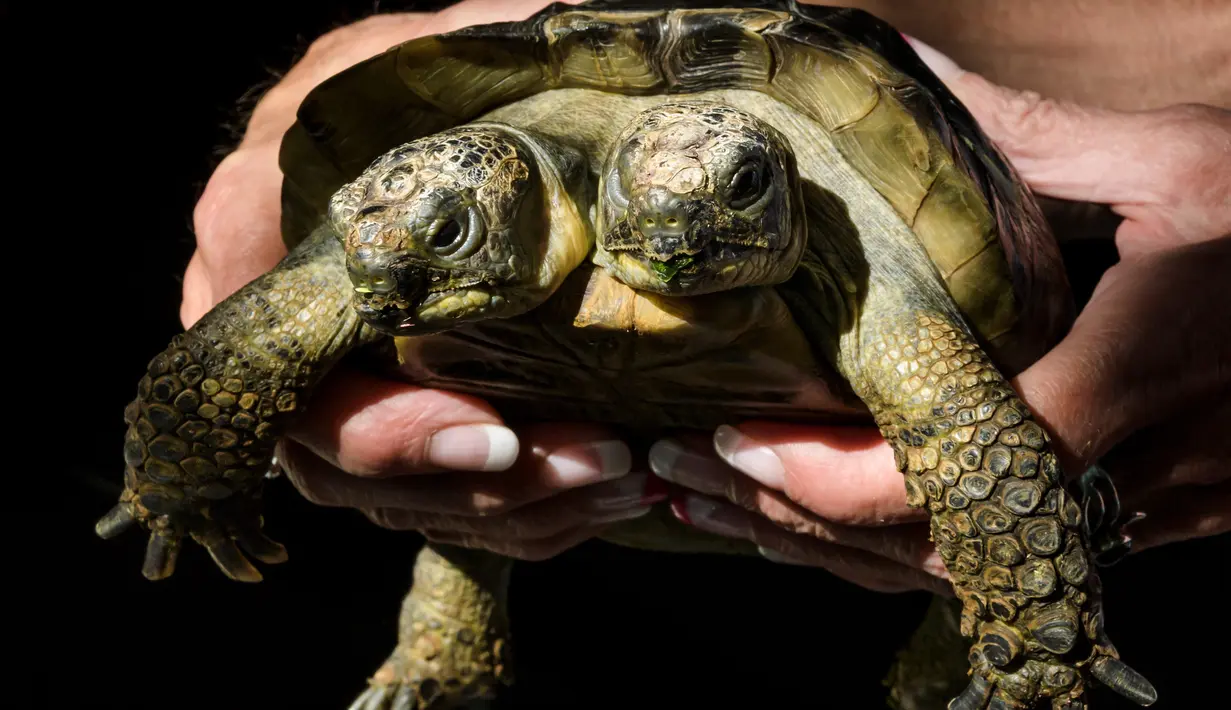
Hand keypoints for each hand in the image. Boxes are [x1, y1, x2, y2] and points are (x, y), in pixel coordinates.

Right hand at [187, 0, 664, 560]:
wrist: (432, 110)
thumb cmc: (430, 75)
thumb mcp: (443, 48)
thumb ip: (464, 64)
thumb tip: (558, 76)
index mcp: (256, 239)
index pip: (286, 386)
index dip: (384, 436)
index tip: (496, 434)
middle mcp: (278, 333)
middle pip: (344, 470)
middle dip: (478, 485)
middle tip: (596, 460)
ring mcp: (334, 384)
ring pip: (401, 502)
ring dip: (518, 509)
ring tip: (620, 476)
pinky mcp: (395, 416)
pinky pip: (441, 502)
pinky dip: (523, 514)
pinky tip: (603, 490)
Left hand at [653, 36, 1230, 589]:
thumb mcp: (1187, 159)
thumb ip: (1040, 138)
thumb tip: (913, 80)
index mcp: (1139, 372)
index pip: (956, 468)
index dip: (834, 475)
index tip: (735, 437)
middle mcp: (1133, 470)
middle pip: (930, 542)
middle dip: (791, 520)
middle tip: (681, 479)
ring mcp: (1142, 513)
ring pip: (957, 570)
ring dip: (827, 548)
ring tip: (717, 509)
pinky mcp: (1142, 519)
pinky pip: (999, 562)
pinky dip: (895, 552)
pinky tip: (818, 527)